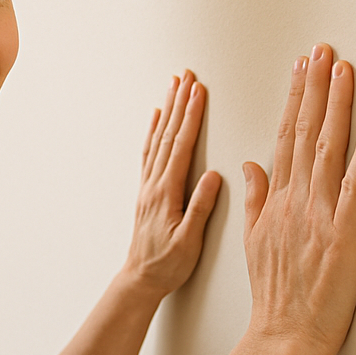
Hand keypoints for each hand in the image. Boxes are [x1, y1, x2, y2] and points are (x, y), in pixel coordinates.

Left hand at [124, 70, 222, 298]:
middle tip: (186, 76)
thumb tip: (214, 176)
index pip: (181, 147)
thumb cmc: (168, 264)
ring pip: (158, 139)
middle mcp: (154, 184)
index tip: (198, 92)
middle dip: (179, 103)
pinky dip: (154, 131)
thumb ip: (200, 208)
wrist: (141, 278)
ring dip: (167, 110)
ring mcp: (148, 185)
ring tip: (174, 86)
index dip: (191, 118)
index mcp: (166, 193)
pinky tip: (157, 118)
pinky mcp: (148, 191)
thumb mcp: (189, 241)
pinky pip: (150, 153)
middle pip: (168, 135)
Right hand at [242, 45, 355, 354]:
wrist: (284, 332)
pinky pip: (355, 181)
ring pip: (327, 147)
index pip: (283, 138)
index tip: (300, 68)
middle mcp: (294, 199)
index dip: (294, 99)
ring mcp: (318, 212)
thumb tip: (251, 166)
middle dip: (314, 87)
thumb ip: (254, 199)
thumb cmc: (274, 294)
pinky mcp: (344, 230)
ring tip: (341, 68)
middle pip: (303, 132)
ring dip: (335, 104)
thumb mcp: (253, 240)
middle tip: (321, 50)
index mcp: (274, 200)